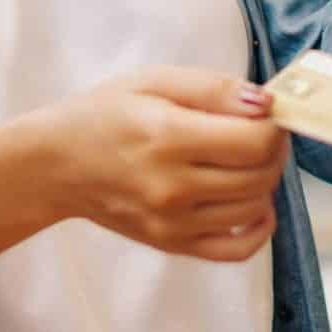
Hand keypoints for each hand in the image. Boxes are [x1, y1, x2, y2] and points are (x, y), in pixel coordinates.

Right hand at [31, 68, 288, 262]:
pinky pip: (237, 249)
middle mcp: (173, 187)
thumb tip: (267, 102)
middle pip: (260, 175)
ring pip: (255, 208)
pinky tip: (253, 204)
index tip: (267, 113)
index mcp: (168, 137)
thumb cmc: (104, 115)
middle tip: (260, 131)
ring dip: (265, 181)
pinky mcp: (172, 244)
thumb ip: (213, 88)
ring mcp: (173, 223)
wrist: (56, 166)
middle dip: (274, 149)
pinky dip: (259, 227)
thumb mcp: (153, 81)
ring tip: (246, 159)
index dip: (275, 125)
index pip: (255, 142)